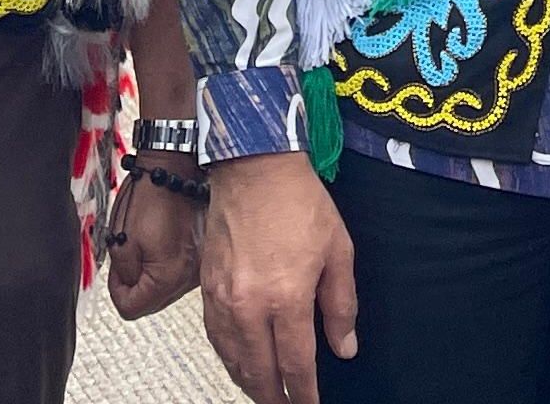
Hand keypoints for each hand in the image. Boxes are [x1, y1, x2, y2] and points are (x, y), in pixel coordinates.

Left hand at [108, 171, 203, 322]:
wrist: (175, 168)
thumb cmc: (150, 196)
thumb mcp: (121, 241)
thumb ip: (123, 276)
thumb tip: (128, 290)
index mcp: (168, 277)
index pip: (132, 308)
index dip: (116, 290)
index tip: (116, 271)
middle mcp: (189, 277)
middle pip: (151, 303)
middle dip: (134, 284)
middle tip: (128, 257)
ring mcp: (199, 267)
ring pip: (165, 290)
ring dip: (151, 275)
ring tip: (146, 245)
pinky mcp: (203, 255)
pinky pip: (178, 275)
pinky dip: (166, 266)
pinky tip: (162, 243)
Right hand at [197, 154, 356, 403]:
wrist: (253, 168)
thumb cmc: (300, 203)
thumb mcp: (338, 251)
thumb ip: (341, 305)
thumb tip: (345, 347)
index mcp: (286, 298)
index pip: (295, 364)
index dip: (304, 392)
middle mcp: (249, 306)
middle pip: (259, 372)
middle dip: (274, 397)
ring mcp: (223, 299)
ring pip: (233, 359)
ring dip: (249, 382)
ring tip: (266, 393)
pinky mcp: (205, 289)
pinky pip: (216, 337)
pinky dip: (229, 357)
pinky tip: (240, 362)